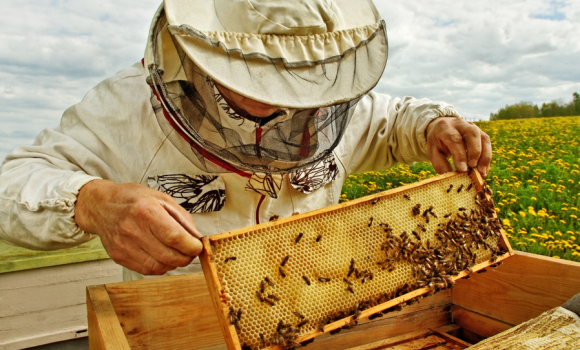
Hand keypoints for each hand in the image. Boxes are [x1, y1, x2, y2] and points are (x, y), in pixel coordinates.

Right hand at [75, 179, 202, 274]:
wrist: (101, 206)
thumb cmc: (133, 199)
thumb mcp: (162, 199)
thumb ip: (182, 218)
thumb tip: (197, 238)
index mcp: (145, 211)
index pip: (174, 237)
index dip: (191, 246)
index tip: (198, 246)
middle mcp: (132, 229)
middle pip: (168, 255)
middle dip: (186, 258)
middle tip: (190, 252)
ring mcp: (123, 245)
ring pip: (158, 266)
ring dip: (174, 264)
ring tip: (177, 254)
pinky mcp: (118, 256)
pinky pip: (146, 270)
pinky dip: (160, 267)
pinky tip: (162, 256)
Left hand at [426, 117, 491, 176]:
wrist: (443, 128)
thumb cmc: (438, 142)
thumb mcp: (433, 152)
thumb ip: (440, 163)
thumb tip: (451, 177)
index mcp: (445, 127)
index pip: (454, 139)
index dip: (460, 155)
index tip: (463, 170)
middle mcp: (460, 124)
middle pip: (472, 134)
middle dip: (474, 152)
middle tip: (472, 168)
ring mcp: (472, 127)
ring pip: (483, 138)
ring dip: (484, 156)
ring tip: (481, 172)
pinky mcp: (480, 132)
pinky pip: (487, 144)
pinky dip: (487, 158)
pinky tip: (483, 170)